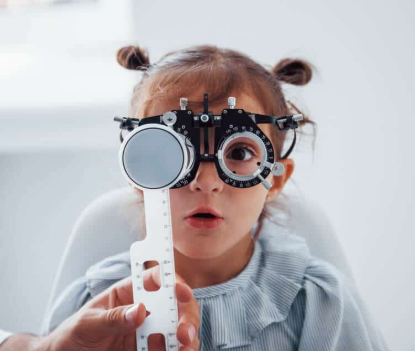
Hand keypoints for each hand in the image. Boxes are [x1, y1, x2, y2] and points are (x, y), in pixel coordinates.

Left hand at [40, 267, 199, 350]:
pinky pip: (170, 350)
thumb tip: (140, 311)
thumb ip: (112, 317)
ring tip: (185, 350)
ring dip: (187, 338)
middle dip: (186, 315)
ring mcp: (148, 332)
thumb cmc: (72, 335)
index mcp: (128, 293)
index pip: (155, 279)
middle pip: (175, 304)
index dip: (172, 281)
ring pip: (178, 329)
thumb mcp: (87, 323)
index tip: (182, 292)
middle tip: (184, 333)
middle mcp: (144, 310)